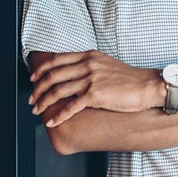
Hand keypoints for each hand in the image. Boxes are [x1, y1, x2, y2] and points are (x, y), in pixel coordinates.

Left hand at [28, 50, 162, 126]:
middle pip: (53, 75)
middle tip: (32, 99)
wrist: (146, 86)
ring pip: (58, 91)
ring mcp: (91, 79)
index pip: (56, 60)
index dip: (41, 70)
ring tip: (37, 111)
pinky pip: (70, 106)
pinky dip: (58, 115)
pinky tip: (51, 121)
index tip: (33, 79)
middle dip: (38, 89)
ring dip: (44, 102)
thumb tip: (72, 74)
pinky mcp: (95, 94)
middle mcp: (87, 64)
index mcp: (88, 55)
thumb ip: (88, 65)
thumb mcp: (105, 64)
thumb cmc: (128, 78)